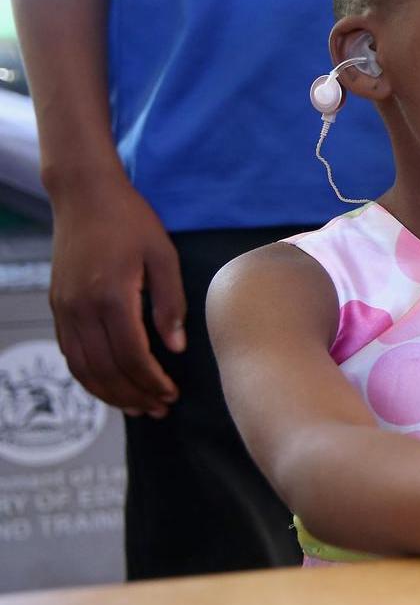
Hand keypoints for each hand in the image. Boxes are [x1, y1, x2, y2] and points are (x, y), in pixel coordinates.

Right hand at [46, 170, 182, 416]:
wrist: (84, 195)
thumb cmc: (131, 221)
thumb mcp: (163, 256)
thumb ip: (170, 303)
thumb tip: (176, 347)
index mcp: (112, 295)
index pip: (132, 355)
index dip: (152, 381)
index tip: (171, 394)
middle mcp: (82, 308)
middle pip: (106, 369)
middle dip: (133, 395)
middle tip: (159, 409)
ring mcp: (64, 308)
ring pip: (83, 368)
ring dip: (109, 393)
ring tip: (136, 407)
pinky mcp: (57, 306)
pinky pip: (70, 353)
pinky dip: (89, 376)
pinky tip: (109, 384)